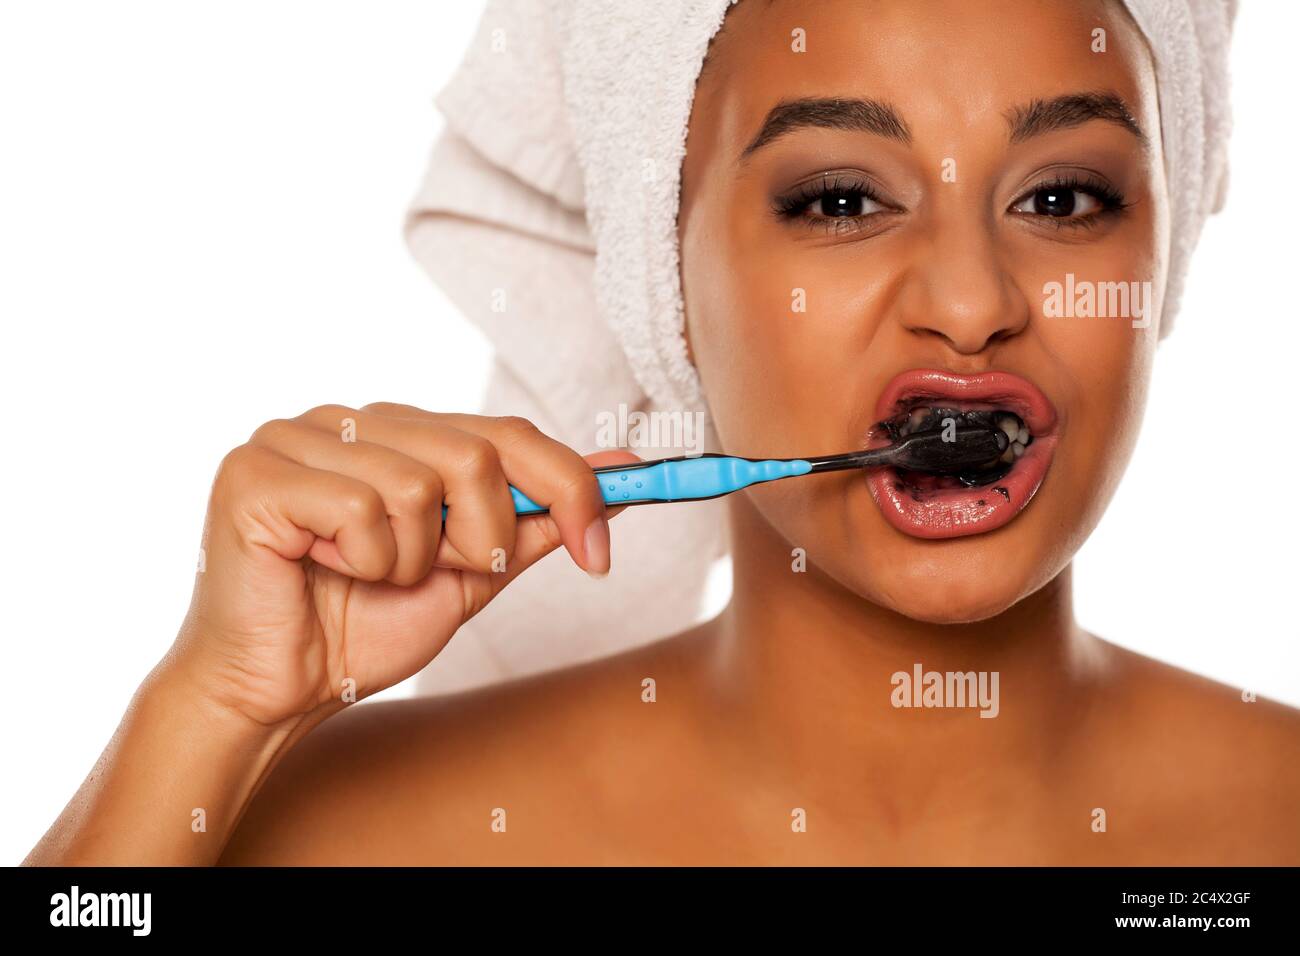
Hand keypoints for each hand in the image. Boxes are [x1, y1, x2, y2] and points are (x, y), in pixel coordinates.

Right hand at [172, 403, 635, 726]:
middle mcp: (350, 419)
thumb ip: (533, 522)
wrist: (275, 691)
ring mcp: (296, 436)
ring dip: (411, 559)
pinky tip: (324, 570)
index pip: (508, 431)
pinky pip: (359, 506)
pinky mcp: (255, 473)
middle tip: (448, 574)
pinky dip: (363, 560)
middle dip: (484, 537)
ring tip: (368, 575)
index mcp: (401, 433)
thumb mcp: (470, 575)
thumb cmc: (362, 628)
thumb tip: (623, 471)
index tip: (599, 551)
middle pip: (475, 452)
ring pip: (418, 485)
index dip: (569, 486)